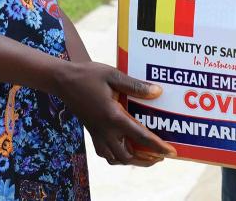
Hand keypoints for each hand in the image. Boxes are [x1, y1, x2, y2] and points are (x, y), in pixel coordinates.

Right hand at [53, 61, 175, 166]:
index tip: (171, 152)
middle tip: (162, 156)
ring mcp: (97, 134)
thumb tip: (157, 92)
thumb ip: (136, 85)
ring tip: (148, 156)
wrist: (63, 81)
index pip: (140, 137)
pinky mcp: (92, 133)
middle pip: (128, 156)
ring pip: (116, 158)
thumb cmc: (89, 75)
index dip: (158, 146)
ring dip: (133, 161)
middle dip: (147, 160)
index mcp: (113, 116)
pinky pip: (106, 154)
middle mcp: (105, 130)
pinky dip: (118, 157)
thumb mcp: (114, 75)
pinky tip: (126, 150)